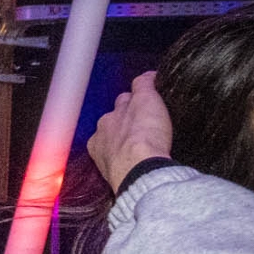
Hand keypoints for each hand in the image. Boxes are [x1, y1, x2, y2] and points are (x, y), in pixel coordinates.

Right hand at [87, 70, 172, 193]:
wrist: (137, 165)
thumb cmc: (128, 173)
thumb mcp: (111, 172)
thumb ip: (109, 166)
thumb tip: (117, 173)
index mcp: (96, 143)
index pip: (106, 130)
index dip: (118, 131)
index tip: (128, 137)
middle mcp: (106, 124)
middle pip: (114, 112)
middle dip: (124, 113)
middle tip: (139, 120)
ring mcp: (124, 109)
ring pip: (127, 99)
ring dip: (136, 100)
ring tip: (149, 101)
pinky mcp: (143, 97)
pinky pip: (143, 83)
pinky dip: (149, 82)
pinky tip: (156, 80)